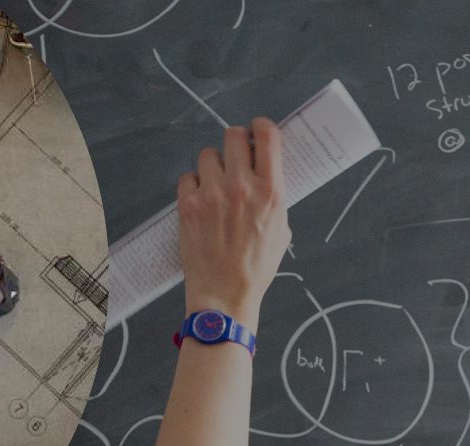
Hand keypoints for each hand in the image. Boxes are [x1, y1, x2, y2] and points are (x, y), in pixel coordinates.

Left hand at [177, 118, 290, 327]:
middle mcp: (242, 187)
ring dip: (213, 165)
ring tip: (216, 186)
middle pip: (233, 135)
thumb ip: (274, 196)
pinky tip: (201, 202)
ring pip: (208, 154)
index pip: (267, 135)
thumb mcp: (281, 229)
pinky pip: (188, 177)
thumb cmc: (255, 267)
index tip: (256, 131)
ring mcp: (212, 194)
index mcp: (271, 191)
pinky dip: (193, 186)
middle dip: (235, 142)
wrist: (224, 294)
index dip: (260, 127)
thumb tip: (266, 171)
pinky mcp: (189, 205)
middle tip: (235, 157)